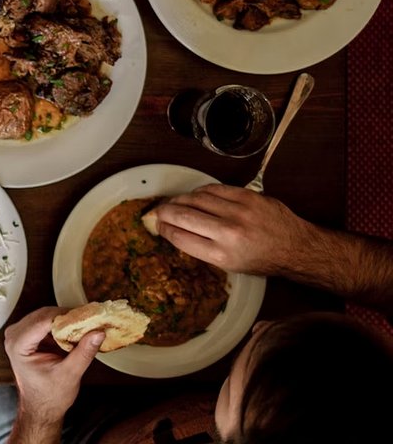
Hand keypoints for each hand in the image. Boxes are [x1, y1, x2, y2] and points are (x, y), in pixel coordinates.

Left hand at [4, 307, 101, 434]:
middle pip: (44, 314)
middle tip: (90, 320)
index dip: (66, 316)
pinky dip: (61, 324)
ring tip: (85, 326)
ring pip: (45, 315)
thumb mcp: (70, 375)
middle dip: (67, 316)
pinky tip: (75, 330)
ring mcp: (19, 333)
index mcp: (18, 345)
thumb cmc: (49, 396)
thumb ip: (84, 352)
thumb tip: (98, 332)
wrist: (41, 408)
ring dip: (65, 319)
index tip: (87, 316)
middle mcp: (14, 335)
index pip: (43, 320)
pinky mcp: (28, 334)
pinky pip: (46, 321)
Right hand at [152, 184, 314, 274]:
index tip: (158, 225)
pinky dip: (199, 192)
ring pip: (195, 198)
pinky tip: (196, 196)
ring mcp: (238, 211)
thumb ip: (201, 247)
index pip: (179, 237)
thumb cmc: (262, 260)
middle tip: (158, 211)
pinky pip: (213, 189)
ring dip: (180, 199)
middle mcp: (228, 232)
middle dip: (164, 211)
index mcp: (221, 255)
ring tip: (176, 203)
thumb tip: (174, 229)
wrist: (296, 247)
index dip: (163, 228)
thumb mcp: (229, 264)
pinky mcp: (246, 196)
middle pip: (182, 215)